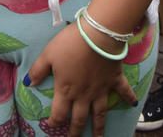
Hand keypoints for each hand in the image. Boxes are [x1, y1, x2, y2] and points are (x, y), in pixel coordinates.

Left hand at [26, 21, 135, 136]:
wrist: (97, 35)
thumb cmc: (70, 43)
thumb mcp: (48, 54)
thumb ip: (38, 70)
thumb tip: (29, 84)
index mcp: (66, 90)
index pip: (59, 113)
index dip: (54, 122)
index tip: (52, 127)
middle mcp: (84, 95)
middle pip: (79, 119)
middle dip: (75, 132)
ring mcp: (101, 90)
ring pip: (100, 114)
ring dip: (99, 128)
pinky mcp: (115, 80)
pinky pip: (123, 92)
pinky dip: (129, 98)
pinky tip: (133, 104)